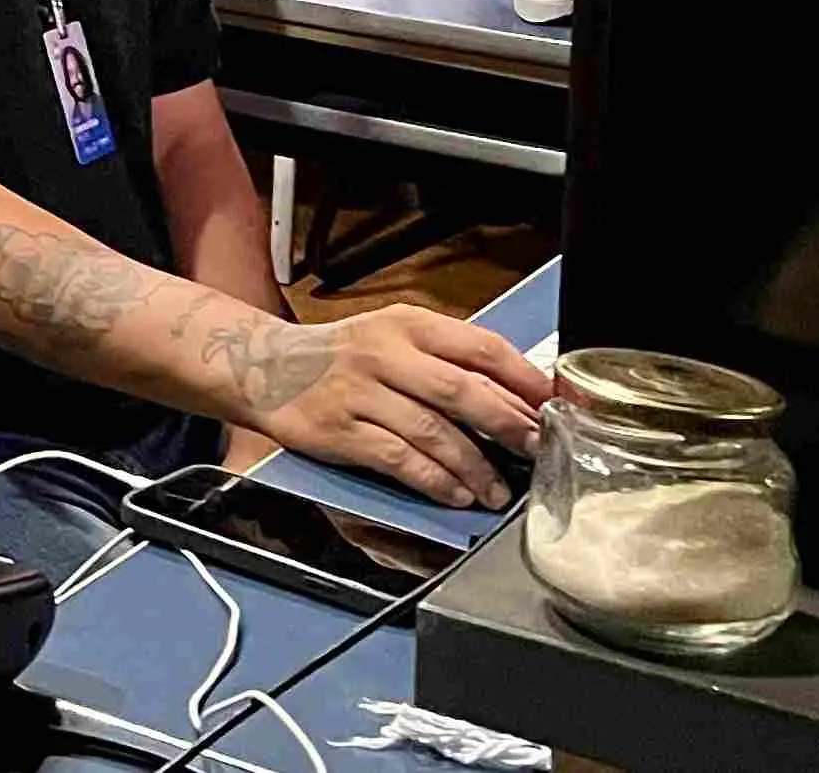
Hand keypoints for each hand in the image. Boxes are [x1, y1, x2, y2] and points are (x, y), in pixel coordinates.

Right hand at [227, 305, 551, 510]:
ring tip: (497, 490)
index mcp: (407, 324)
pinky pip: (399, 460)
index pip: (480, 347)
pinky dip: (435, 481)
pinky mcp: (339, 430)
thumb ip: (447, 361)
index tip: (551, 405)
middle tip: (537, 450)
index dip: (523, 379)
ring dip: (474, 467)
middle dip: (508, 426)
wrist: (266, 366)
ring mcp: (359, 392)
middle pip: (461, 391)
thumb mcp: (395, 339)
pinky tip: (455, 493)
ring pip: (433, 433)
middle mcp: (383, 353)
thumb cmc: (343, 356)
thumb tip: (516, 397)